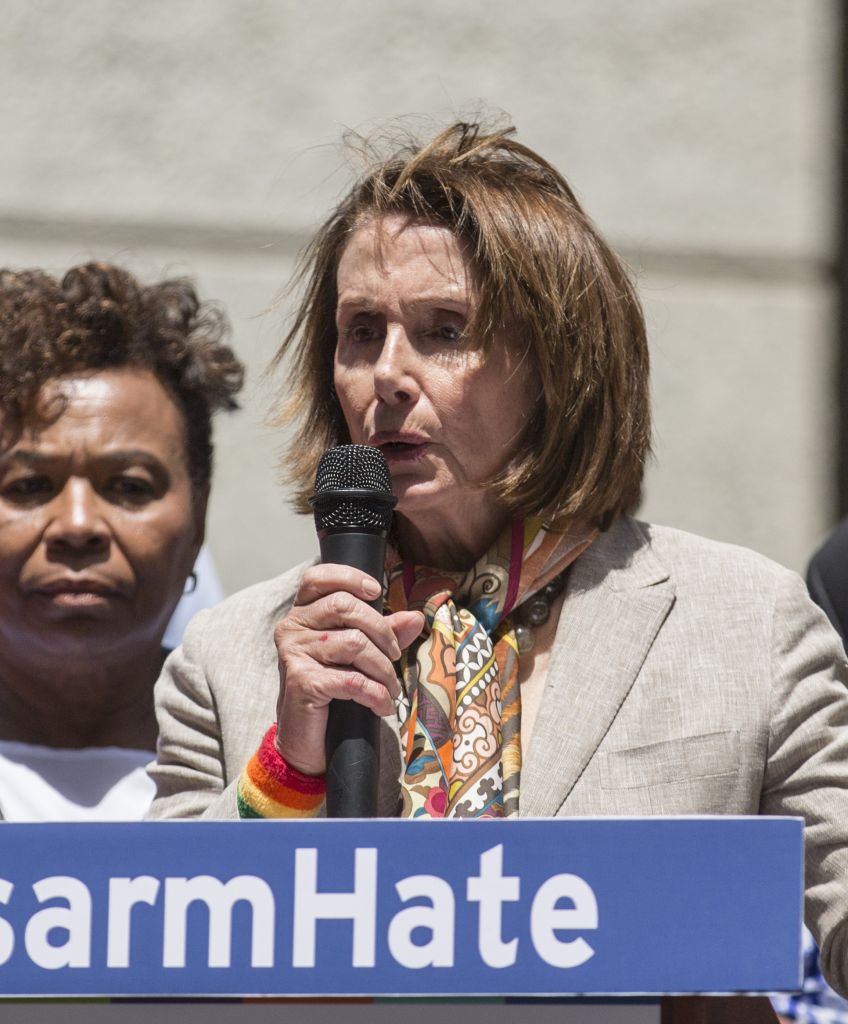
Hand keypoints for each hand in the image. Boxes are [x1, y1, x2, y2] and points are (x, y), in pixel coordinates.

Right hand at [273, 564, 422, 775]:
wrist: (306, 739)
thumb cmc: (332, 689)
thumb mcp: (359, 655)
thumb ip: (385, 632)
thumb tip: (416, 617)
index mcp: (302, 613)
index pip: (318, 577)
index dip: (350, 577)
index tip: (377, 592)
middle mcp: (292, 628)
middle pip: (345, 606)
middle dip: (382, 630)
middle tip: (394, 655)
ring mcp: (294, 654)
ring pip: (354, 643)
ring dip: (383, 669)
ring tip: (391, 687)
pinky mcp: (302, 681)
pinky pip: (352, 679)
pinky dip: (376, 694)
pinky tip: (382, 705)